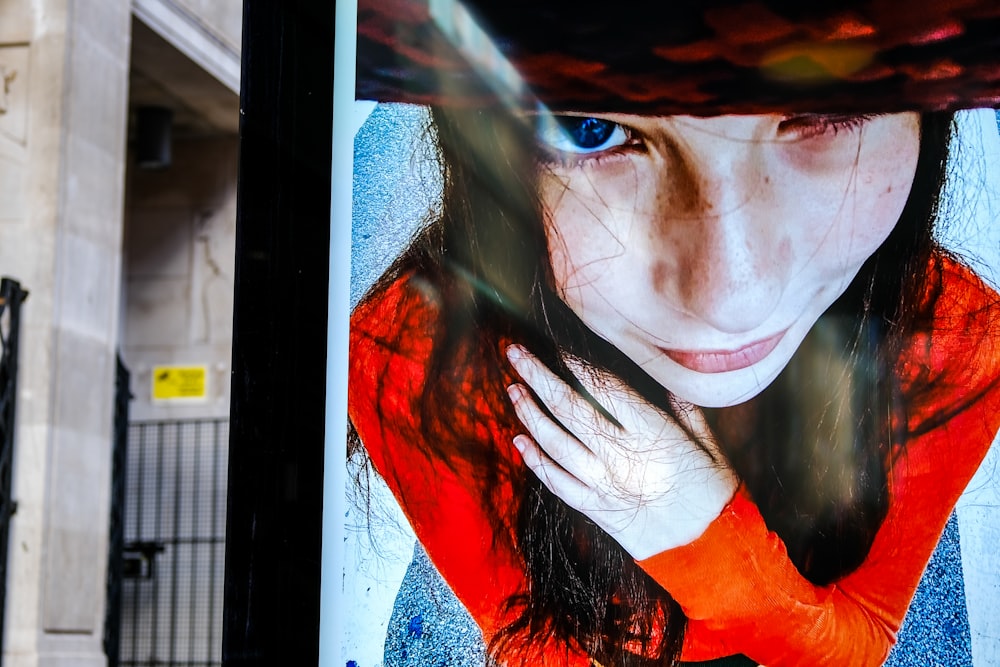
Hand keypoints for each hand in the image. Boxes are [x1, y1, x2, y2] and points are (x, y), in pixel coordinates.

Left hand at [505, 344, 736, 559]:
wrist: (709, 550)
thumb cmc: (714, 493)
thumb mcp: (711, 445)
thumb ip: (686, 408)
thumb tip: (665, 376)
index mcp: (654, 434)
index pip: (606, 389)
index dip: (578, 365)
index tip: (558, 347)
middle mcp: (622, 456)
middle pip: (570, 408)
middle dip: (539, 376)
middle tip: (515, 352)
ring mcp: (604, 483)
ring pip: (556, 442)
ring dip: (530, 413)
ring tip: (513, 389)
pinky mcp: (595, 508)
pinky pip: (557, 482)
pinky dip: (535, 461)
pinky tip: (519, 440)